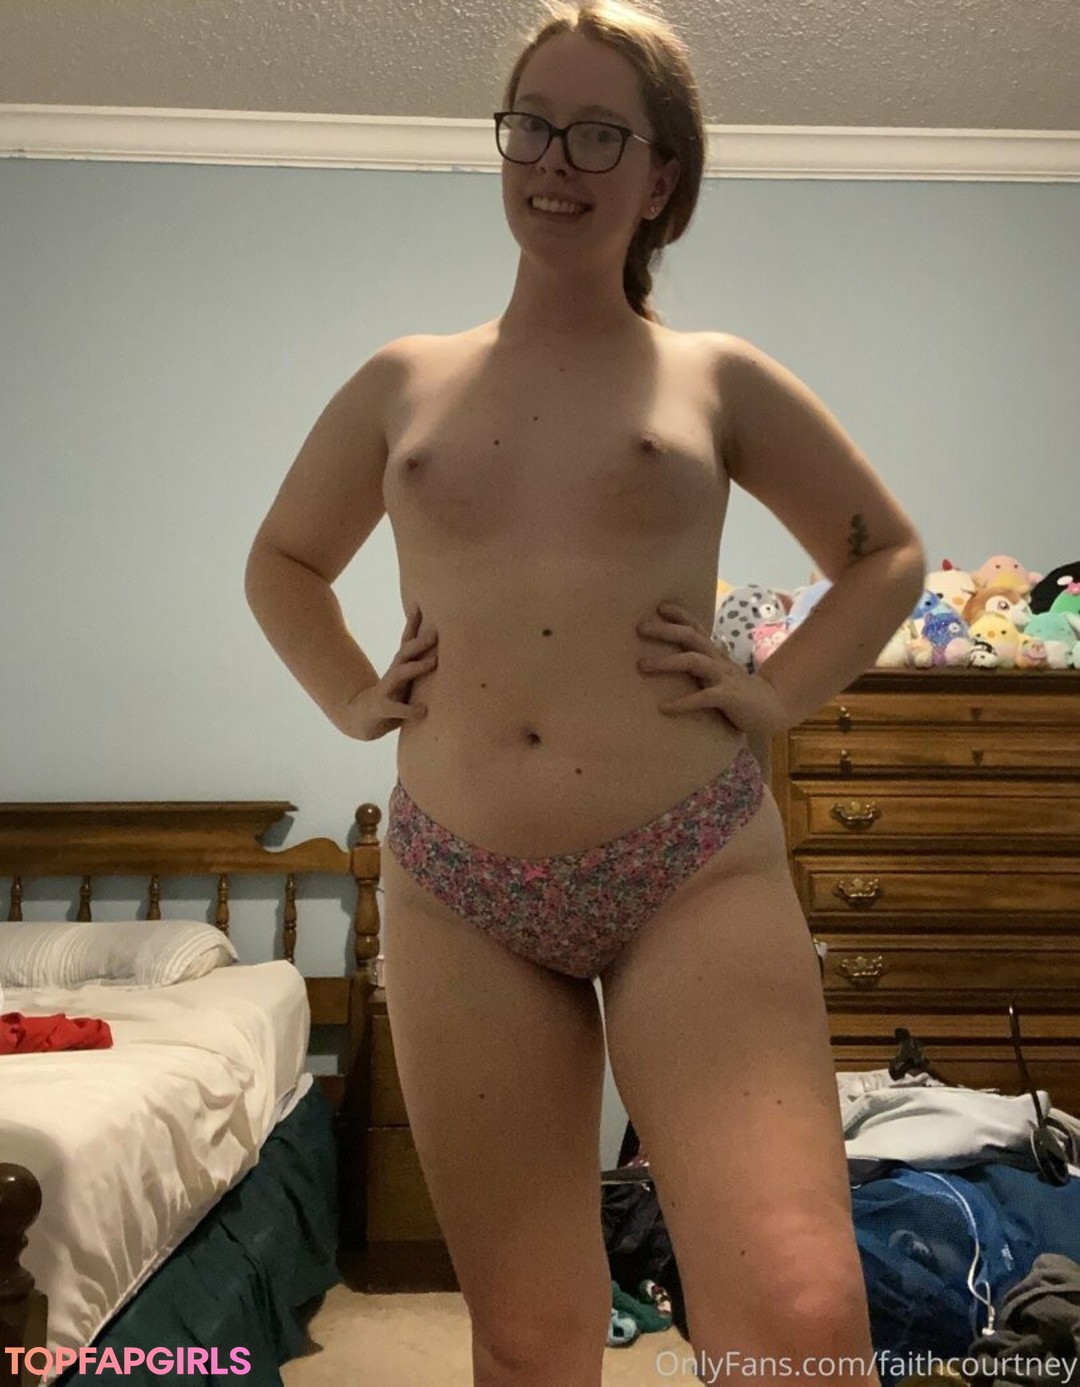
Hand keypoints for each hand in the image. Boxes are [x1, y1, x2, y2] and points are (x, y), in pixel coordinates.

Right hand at [339, 603, 437, 740]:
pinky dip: (410, 710)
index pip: (407, 641)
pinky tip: (423, 711)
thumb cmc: (393, 697)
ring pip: (400, 673)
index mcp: (400, 666)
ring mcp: (386, 690)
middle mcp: (393, 674)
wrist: (361, 718)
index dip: (414, 623)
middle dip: (421, 641)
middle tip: (437, 632)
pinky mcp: (382, 708)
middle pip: (406, 652)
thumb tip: (447, 653)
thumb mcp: (407, 680)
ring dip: (417, 667)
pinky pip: (396, 709)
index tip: (422, 605)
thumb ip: (422, 667)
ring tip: (435, 663)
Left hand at [636, 601, 790, 735]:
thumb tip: (676, 666)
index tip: (659, 607)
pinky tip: (664, 707)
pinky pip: (703, 697)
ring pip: (693, 661)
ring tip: (642, 665)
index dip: (680, 615)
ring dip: (666, 662)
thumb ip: (702, 670)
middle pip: (691, 636)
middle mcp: (718, 661)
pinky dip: (682, 702)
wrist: (775, 710)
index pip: (697, 628)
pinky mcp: (728, 697)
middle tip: (640, 628)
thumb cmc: (741, 695)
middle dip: (666, 630)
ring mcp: (724, 677)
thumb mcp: (720, 676)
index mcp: (716, 655)